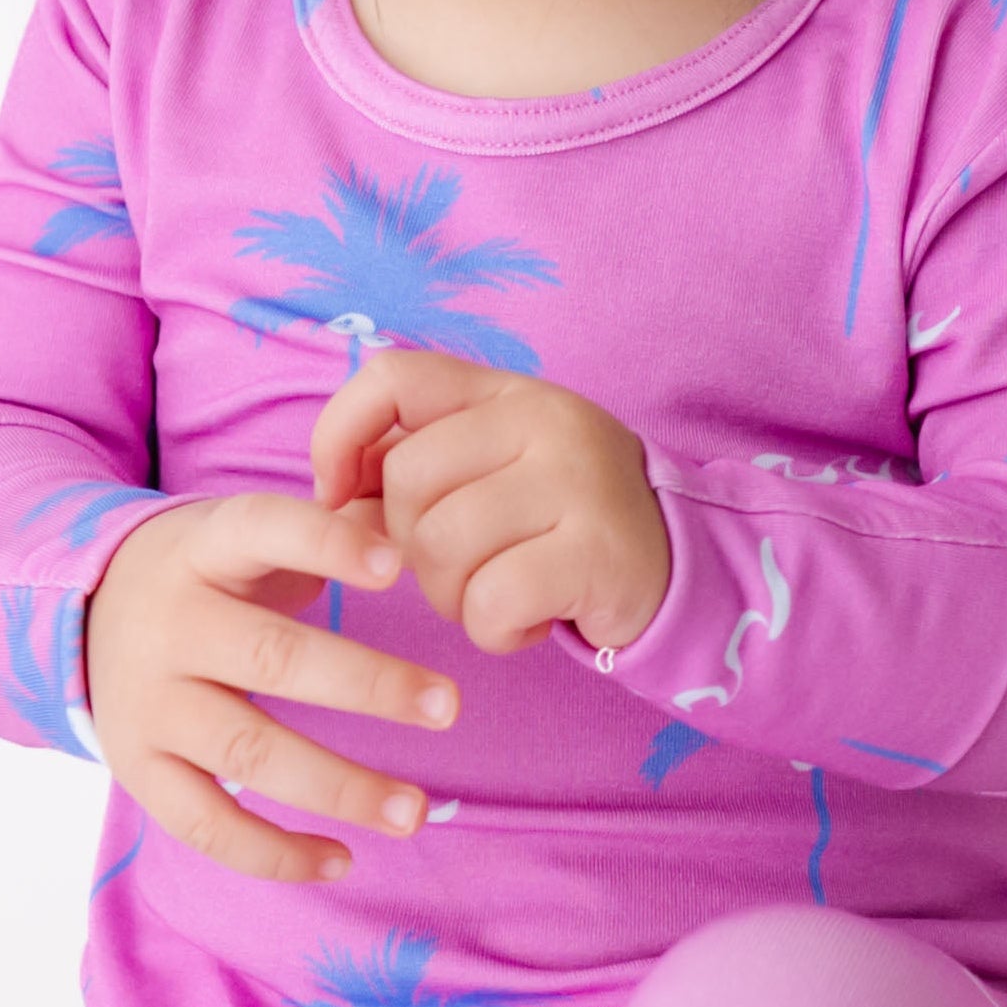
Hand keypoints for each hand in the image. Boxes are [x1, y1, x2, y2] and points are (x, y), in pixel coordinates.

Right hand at [86, 492, 461, 884]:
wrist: (85, 613)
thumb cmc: (207, 575)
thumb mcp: (243, 536)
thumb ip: (324, 537)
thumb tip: (417, 547)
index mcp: (202, 549)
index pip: (263, 531)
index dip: (327, 546)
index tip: (398, 567)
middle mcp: (171, 626)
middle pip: (272, 657)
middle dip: (368, 684)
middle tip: (448, 707)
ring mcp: (149, 704)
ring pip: (248, 752)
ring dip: (340, 788)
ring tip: (414, 812)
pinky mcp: (137, 770)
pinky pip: (206, 824)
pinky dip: (274, 854)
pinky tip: (341, 859)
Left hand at [311, 350, 671, 658]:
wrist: (678, 567)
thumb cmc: (560, 525)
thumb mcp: (491, 476)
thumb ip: (410, 474)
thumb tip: (328, 502)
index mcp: (506, 391)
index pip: (392, 376)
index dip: (340, 434)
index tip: (337, 495)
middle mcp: (544, 420)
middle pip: (406, 484)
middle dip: (409, 548)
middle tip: (461, 569)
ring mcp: (576, 481)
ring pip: (440, 547)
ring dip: (452, 597)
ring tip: (497, 595)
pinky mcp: (596, 550)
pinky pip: (490, 600)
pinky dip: (494, 630)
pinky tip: (528, 621)